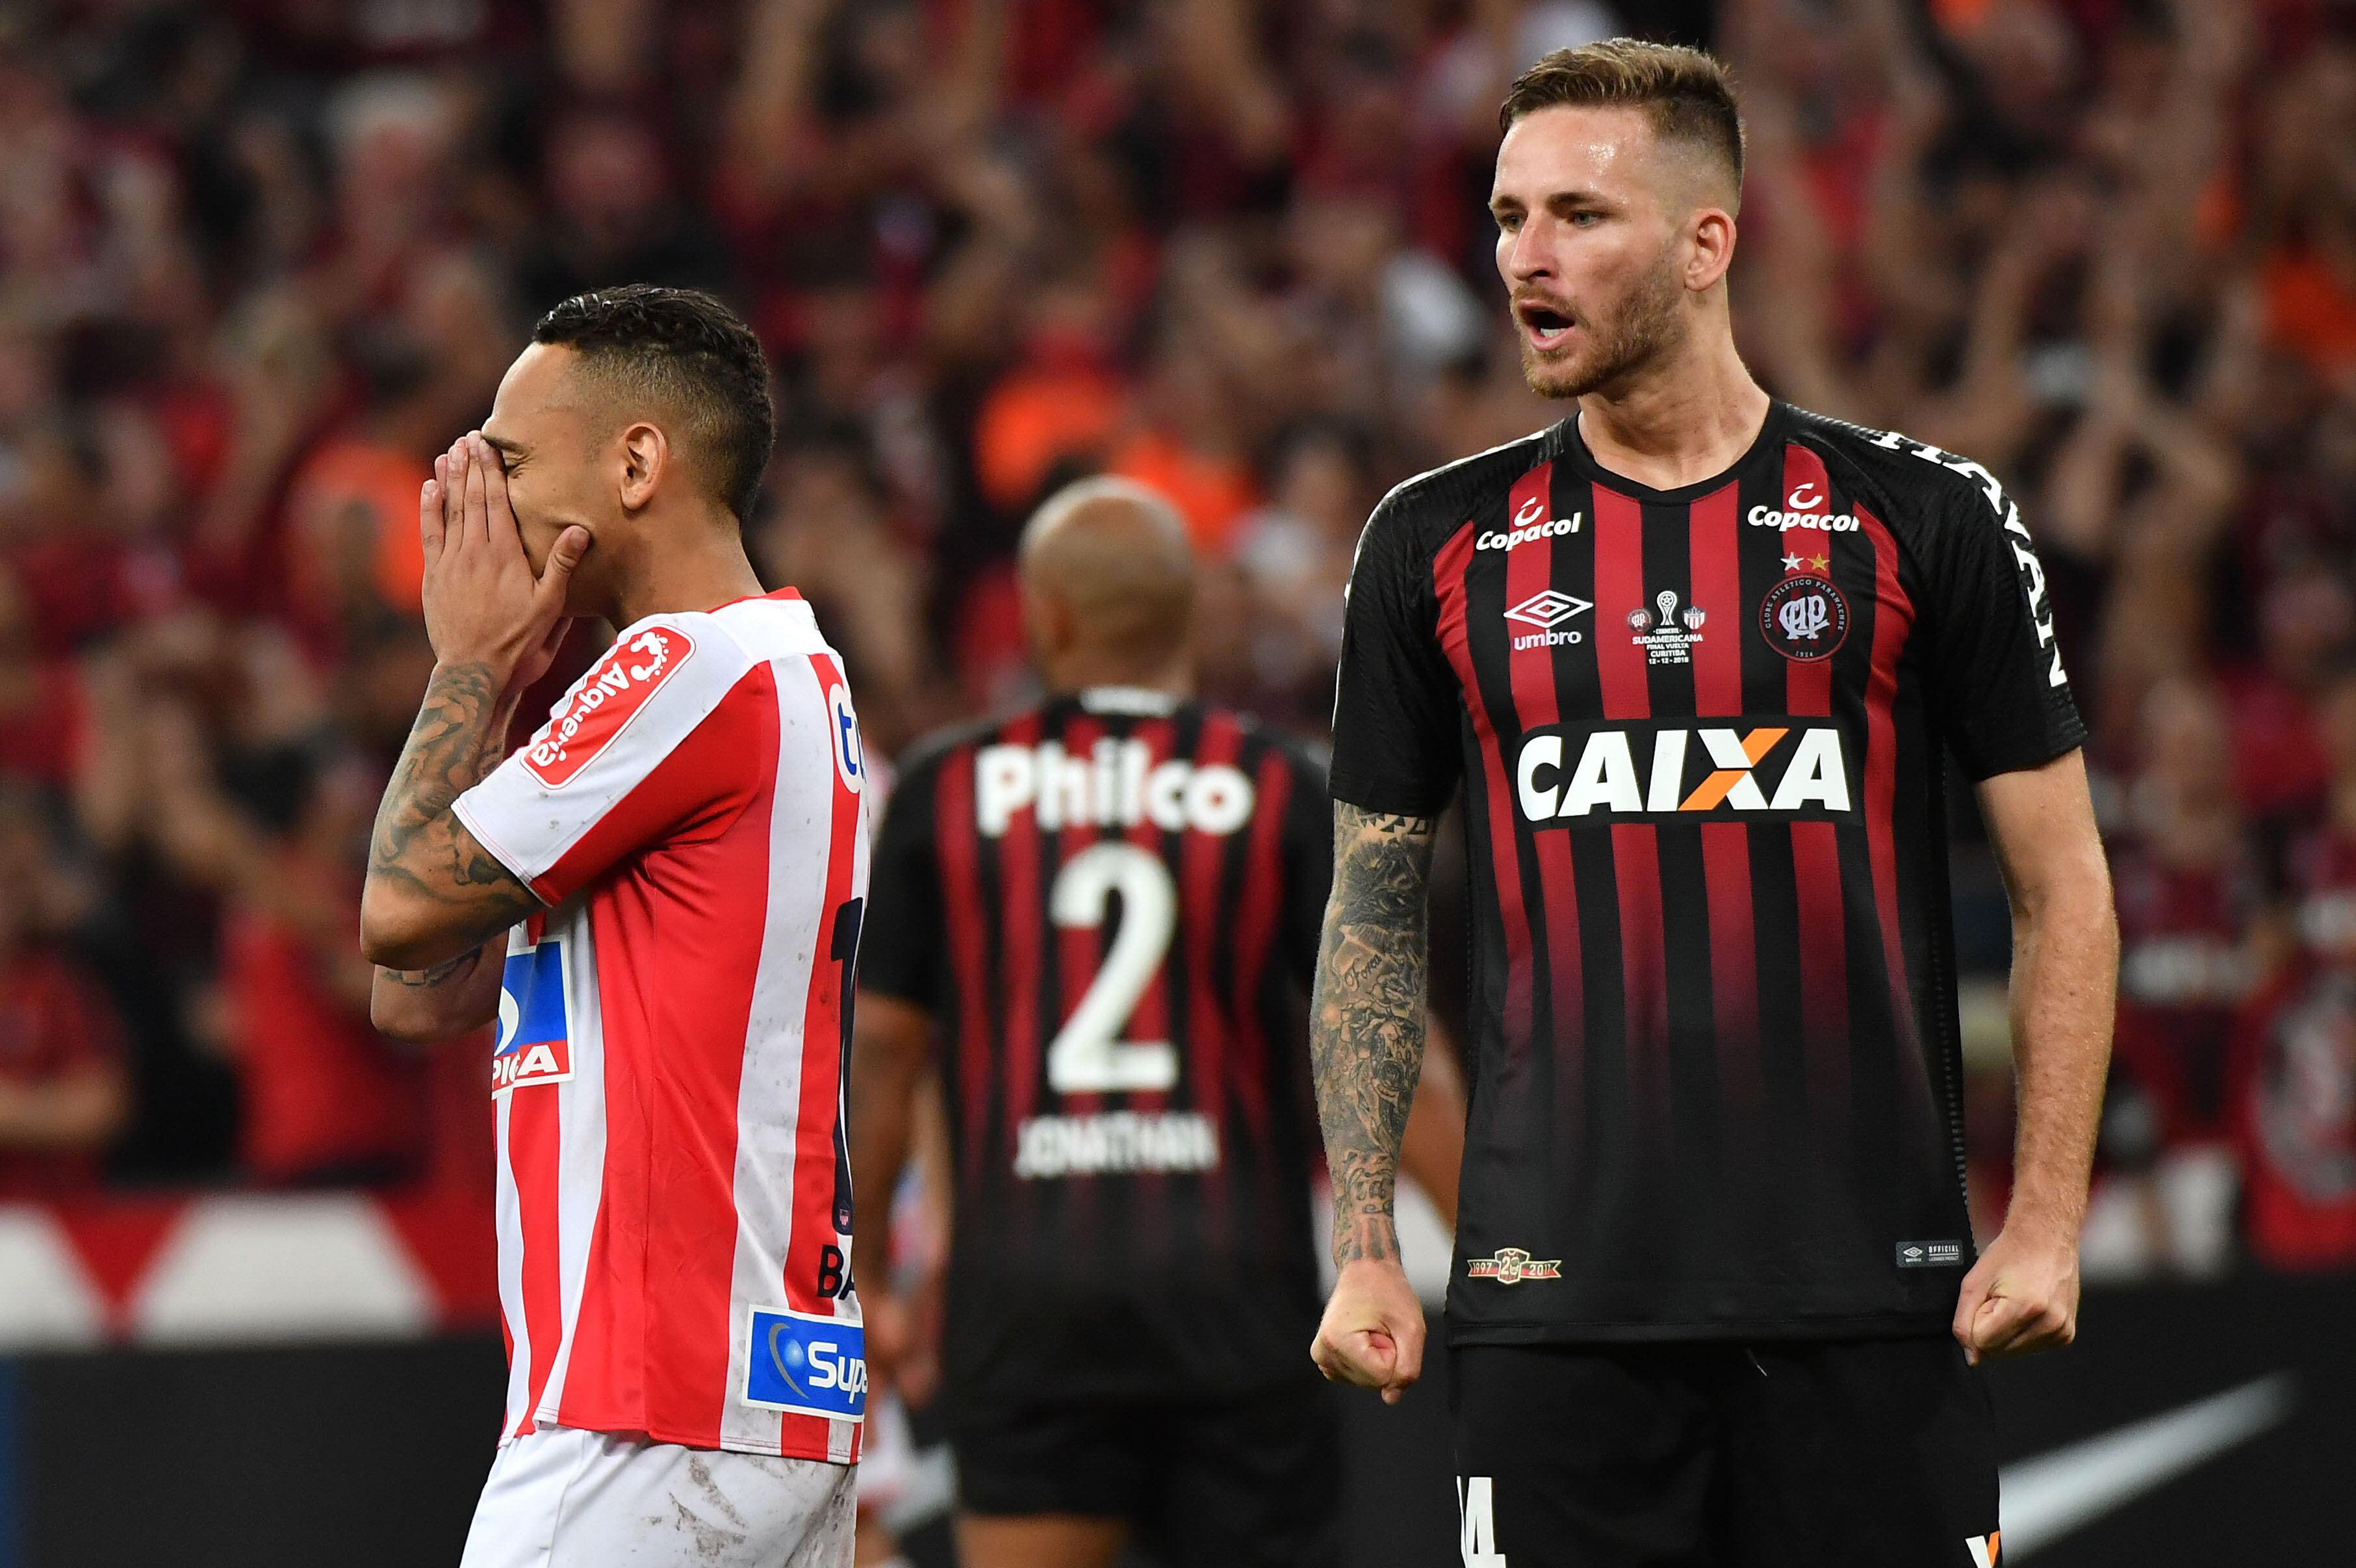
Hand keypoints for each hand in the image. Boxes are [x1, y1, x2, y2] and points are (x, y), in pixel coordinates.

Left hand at [419, 435, 588, 684]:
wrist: (473, 669)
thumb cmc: (518, 641)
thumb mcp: (550, 607)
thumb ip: (561, 566)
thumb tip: (579, 530)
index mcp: (505, 555)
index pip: (496, 501)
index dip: (492, 470)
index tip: (489, 444)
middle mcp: (474, 551)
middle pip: (471, 498)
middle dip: (471, 465)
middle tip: (469, 437)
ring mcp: (450, 561)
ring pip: (449, 509)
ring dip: (450, 478)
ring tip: (451, 451)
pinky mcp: (433, 575)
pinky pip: (429, 532)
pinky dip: (429, 507)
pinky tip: (430, 487)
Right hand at [1311, 1256, 1425, 1404]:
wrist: (1365, 1270)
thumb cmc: (1387, 1290)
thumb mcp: (1411, 1328)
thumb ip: (1407, 1369)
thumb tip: (1391, 1398)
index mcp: (1338, 1341)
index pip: (1382, 1377)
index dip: (1394, 1354)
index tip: (1387, 1329)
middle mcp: (1323, 1352)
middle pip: (1373, 1382)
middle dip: (1386, 1356)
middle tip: (1381, 1328)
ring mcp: (1322, 1357)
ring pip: (1367, 1381)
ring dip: (1378, 1358)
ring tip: (1373, 1329)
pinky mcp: (1326, 1359)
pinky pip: (1358, 1376)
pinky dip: (1369, 1360)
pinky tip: (1365, 1337)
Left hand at [1952, 1222, 2080, 1366]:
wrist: (2046, 1237)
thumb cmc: (2012, 1252)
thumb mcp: (1974, 1281)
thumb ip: (1964, 1321)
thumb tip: (1971, 1356)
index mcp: (2026, 1307)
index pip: (1982, 1342)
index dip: (1976, 1321)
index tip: (1987, 1300)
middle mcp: (2049, 1323)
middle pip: (1999, 1351)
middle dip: (1991, 1328)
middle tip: (2001, 1299)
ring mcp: (2061, 1331)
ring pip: (2015, 1352)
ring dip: (2007, 1333)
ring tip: (2015, 1302)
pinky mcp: (2067, 1334)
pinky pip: (2032, 1348)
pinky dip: (2022, 1333)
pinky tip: (2027, 1309)